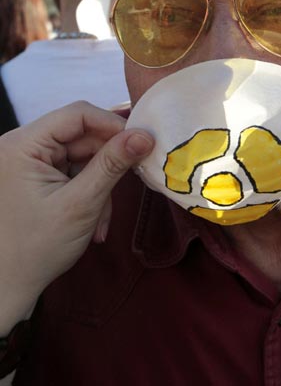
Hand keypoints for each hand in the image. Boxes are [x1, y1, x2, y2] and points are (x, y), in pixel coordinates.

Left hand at [0, 101, 152, 334]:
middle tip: (133, 178)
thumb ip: (112, 165)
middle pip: (82, 135)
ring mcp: (31, 161)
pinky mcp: (40, 175)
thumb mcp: (81, 204)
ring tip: (102, 218)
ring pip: (84, 155)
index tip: (142, 142)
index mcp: (22, 145)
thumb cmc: (36, 249)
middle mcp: (24, 146)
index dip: (112, 125)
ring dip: (101, 183)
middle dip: (108, 162)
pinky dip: (91, 192)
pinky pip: (76, 171)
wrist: (8, 287)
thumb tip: (144, 135)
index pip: (77, 115)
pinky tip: (94, 221)